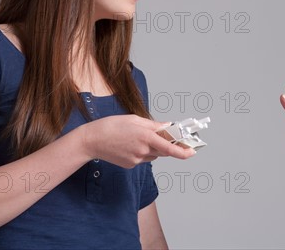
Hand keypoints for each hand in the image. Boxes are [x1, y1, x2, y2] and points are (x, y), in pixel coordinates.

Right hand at [81, 114, 195, 168]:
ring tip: (136, 137)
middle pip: (164, 151)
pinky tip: (129, 144)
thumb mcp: (134, 119)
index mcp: (146, 136)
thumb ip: (153, 125)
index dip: (183, 151)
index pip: (170, 148)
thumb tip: (167, 126)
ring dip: (153, 148)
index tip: (193, 151)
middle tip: (164, 136)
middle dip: (167, 145)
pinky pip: (142, 158)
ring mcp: (136, 159)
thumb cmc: (112, 126)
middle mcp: (143, 150)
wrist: (92, 140)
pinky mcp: (130, 165)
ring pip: (153, 155)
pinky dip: (141, 152)